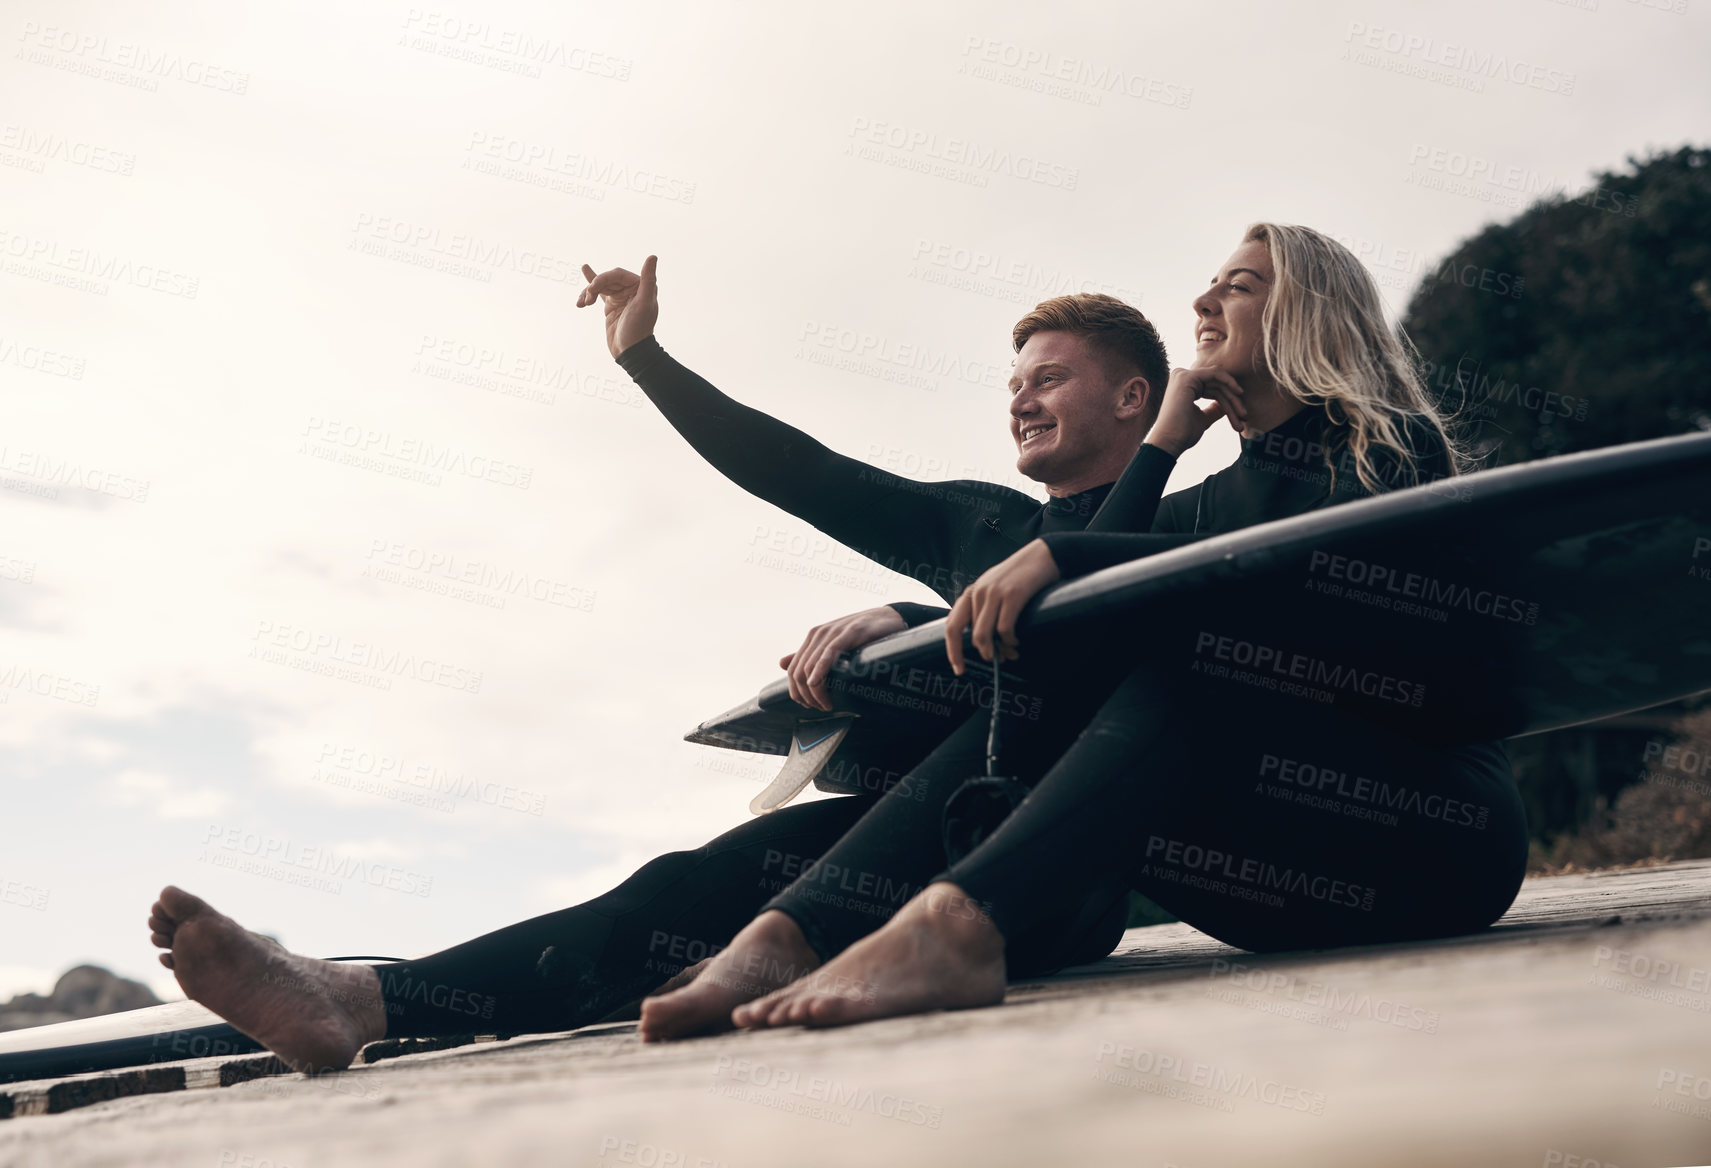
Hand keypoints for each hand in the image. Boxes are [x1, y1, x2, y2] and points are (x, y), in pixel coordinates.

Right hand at [577, 255, 658, 358]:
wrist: (630, 351)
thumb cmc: (639, 328)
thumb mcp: (644, 303)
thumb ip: (648, 280)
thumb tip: (652, 256)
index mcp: (641, 286)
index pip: (617, 274)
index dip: (603, 278)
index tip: (592, 289)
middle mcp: (631, 289)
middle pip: (607, 279)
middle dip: (595, 287)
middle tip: (587, 298)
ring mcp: (620, 297)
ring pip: (600, 286)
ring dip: (588, 292)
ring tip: (582, 302)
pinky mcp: (611, 306)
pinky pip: (597, 294)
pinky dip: (587, 296)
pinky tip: (579, 299)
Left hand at [779, 605, 906, 711]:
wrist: (889, 619)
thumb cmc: (863, 635)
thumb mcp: (832, 644)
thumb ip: (809, 654)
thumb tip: (781, 663)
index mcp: (812, 638)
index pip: (793, 669)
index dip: (797, 692)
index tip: (810, 706)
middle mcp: (818, 634)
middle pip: (798, 672)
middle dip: (806, 696)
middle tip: (821, 708)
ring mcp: (832, 632)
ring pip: (810, 666)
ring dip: (816, 692)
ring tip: (827, 704)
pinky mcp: (849, 632)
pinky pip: (828, 653)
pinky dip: (820, 671)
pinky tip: (817, 683)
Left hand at [943, 540, 1059, 674]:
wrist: (1042, 555)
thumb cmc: (1020, 577)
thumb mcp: (994, 589)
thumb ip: (984, 610)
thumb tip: (984, 642)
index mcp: (972, 593)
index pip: (952, 626)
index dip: (953, 651)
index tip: (959, 669)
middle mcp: (979, 592)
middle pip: (972, 636)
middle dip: (985, 654)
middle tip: (998, 660)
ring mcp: (994, 593)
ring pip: (986, 635)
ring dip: (999, 651)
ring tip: (1011, 653)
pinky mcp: (1013, 596)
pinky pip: (1004, 629)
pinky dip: (1010, 641)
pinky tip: (1016, 641)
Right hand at [1144, 366, 1248, 456]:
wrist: (1170, 442)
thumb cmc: (1183, 434)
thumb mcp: (1204, 419)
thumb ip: (1214, 409)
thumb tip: (1226, 404)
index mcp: (1185, 386)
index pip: (1213, 389)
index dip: (1229, 402)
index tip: (1241, 419)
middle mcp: (1181, 377)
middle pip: (1217, 385)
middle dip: (1233, 401)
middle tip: (1245, 418)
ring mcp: (1183, 375)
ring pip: (1218, 381)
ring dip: (1233, 398)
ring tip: (1243, 416)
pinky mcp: (1187, 377)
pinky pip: (1215, 373)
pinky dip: (1229, 381)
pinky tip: (1239, 393)